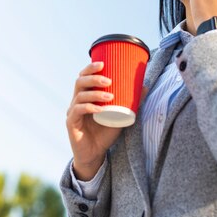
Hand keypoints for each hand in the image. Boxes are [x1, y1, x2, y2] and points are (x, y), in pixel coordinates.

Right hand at [66, 62, 122, 179]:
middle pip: (79, 82)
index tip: (103, 63)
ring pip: (80, 96)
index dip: (90, 68)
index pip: (84, 77)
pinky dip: (88, 108)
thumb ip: (131, 103)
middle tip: (109, 79)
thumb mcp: (121, 116)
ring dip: (95, 93)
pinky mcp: (71, 123)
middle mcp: (77, 101)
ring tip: (110, 95)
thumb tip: (145, 86)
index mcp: (86, 96)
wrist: (95, 154)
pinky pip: (77, 111)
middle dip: (93, 77)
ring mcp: (72, 112)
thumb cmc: (105, 133)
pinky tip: (98, 109)